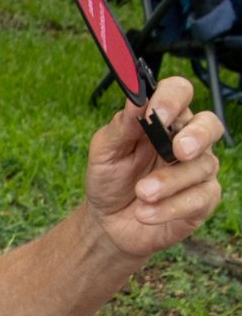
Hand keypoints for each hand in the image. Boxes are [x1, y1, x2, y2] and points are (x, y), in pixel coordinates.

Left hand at [82, 74, 223, 260]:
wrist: (108, 222)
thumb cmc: (110, 179)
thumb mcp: (105, 152)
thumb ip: (120, 126)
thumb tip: (135, 99)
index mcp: (163, 121)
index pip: (179, 93)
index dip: (172, 98)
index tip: (155, 114)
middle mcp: (186, 140)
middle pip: (210, 124)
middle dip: (197, 135)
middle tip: (177, 150)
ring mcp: (198, 169)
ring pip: (202, 166)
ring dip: (169, 181)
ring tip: (142, 193)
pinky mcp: (202, 199)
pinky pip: (200, 199)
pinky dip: (171, 207)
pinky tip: (146, 213)